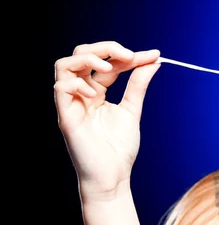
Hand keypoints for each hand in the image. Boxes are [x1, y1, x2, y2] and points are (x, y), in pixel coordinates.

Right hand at [54, 41, 160, 198]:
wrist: (113, 176)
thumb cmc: (119, 148)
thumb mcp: (132, 109)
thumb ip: (139, 84)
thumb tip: (153, 60)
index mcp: (96, 92)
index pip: (107, 62)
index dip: (127, 56)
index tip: (152, 55)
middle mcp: (81, 94)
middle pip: (81, 54)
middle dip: (105, 48)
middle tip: (130, 55)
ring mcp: (72, 104)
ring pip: (64, 65)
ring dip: (88, 59)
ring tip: (110, 71)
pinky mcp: (66, 117)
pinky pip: (60, 89)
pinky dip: (78, 84)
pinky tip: (96, 95)